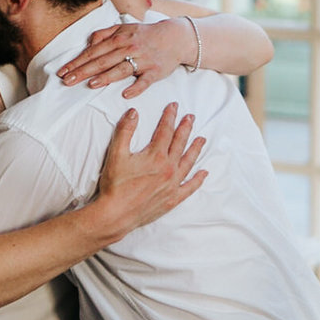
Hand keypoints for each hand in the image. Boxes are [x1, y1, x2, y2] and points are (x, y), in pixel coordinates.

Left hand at [58, 19, 197, 96]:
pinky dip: (136, 87)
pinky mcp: (155, 72)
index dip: (77, 61)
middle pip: (103, 61)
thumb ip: (105, 34)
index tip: (63, 71)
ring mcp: (143, 60)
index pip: (94, 51)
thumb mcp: (124, 28)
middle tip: (67, 81)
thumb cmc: (146, 35)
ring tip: (90, 84)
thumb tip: (89, 42)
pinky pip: (145, 81)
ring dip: (105, 77)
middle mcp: (129, 48)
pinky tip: (125, 94)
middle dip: (83, 71)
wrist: (176, 38)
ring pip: (121, 69)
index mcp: (120, 38)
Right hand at [89, 103, 206, 240]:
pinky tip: (204, 172)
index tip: (174, 106)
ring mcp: (172, 184)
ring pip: (188, 162)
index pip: (165, 131)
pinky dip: (198, 179)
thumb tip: (133, 112)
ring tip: (202, 139)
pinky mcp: (172, 199)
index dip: (169, 117)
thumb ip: (125, 131)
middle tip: (191, 117)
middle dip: (185, 128)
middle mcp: (168, 168)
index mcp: (156, 156)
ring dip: (195, 149)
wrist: (116, 214)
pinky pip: (190, 187)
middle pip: (180, 143)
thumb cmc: (115, 185)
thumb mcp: (116, 154)